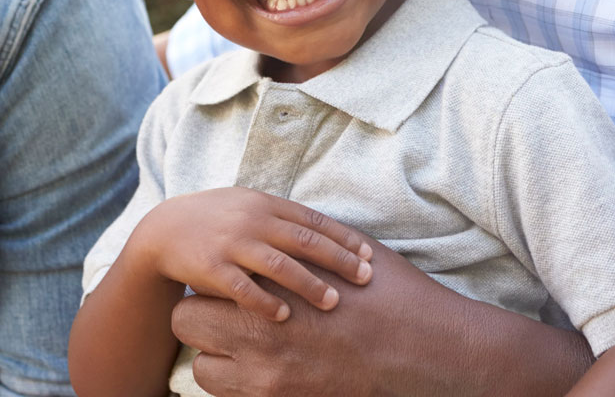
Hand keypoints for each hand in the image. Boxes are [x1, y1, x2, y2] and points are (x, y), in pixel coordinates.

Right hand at [134, 187, 371, 322]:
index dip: (343, 238)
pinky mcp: (212, 268)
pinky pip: (243, 288)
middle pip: (304, 241)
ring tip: (333, 301)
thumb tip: (327, 231)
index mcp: (266, 204)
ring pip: (278, 265)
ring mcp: (232, 244)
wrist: (164, 229)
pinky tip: (284, 315)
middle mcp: (253, 221)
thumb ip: (283, 217)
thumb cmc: (216, 219)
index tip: (368, 255)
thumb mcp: (249, 206)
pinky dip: (264, 302)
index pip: (313, 220)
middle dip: (338, 259)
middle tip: (365, 278)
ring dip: (308, 284)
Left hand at [173, 238, 593, 396]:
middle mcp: (261, 330)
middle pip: (188, 322)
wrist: (426, 348)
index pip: (203, 284)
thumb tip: (287, 231)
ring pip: (201, 368)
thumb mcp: (350, 251)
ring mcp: (268, 374)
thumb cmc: (393, 296)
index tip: (227, 283)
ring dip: (215, 357)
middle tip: (225, 316)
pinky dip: (237, 386)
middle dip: (202, 318)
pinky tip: (263, 373)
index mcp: (275, 285)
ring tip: (242, 350)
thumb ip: (308, 244)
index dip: (210, 284)